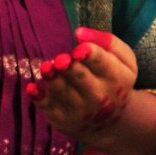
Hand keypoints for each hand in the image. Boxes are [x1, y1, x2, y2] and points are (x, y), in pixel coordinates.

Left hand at [25, 28, 139, 148]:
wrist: (113, 122)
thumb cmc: (115, 80)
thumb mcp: (124, 60)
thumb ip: (107, 42)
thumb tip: (79, 33)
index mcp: (115, 76)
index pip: (102, 64)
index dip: (90, 56)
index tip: (79, 49)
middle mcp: (98, 96)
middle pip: (81, 78)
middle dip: (70, 69)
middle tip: (61, 60)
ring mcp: (79, 109)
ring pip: (62, 91)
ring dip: (53, 79)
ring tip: (46, 68)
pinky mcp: (61, 118)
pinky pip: (47, 107)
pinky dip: (38, 98)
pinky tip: (31, 88)